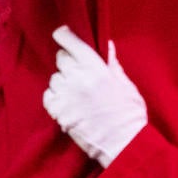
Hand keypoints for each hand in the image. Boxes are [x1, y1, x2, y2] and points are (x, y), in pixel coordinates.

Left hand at [42, 26, 146, 166]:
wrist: (124, 144)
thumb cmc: (129, 114)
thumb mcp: (126, 85)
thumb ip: (113, 65)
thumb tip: (107, 46)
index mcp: (96, 68)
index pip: (72, 44)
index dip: (63, 36)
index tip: (60, 33)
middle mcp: (78, 78)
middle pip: (61, 59)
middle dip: (67, 62)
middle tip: (78, 73)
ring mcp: (65, 95)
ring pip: (54, 78)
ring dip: (62, 82)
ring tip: (76, 93)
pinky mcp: (57, 111)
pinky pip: (48, 96)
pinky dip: (54, 98)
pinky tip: (68, 103)